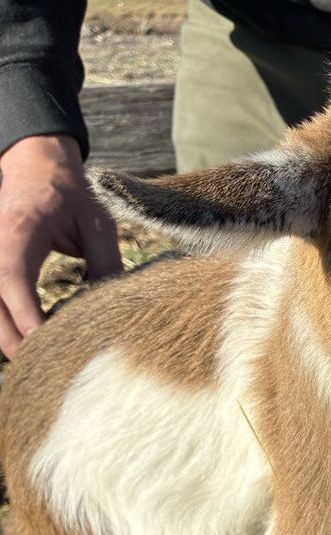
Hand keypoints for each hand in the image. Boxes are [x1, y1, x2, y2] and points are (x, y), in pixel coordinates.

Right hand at [0, 134, 120, 357]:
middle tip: (42, 366)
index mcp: (19, 230)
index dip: (26, 314)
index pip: (13, 280)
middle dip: (13, 338)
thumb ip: (105, 262)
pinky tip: (27, 339)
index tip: (44, 341)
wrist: (38, 168)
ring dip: (6, 335)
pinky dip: (5, 321)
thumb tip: (115, 305)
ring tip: (36, 360)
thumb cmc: (71, 197)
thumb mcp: (97, 224)